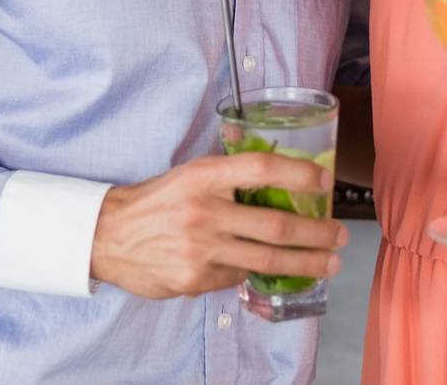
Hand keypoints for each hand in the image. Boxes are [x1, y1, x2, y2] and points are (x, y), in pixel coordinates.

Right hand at [89, 153, 347, 299]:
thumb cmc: (156, 201)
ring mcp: (201, 248)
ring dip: (306, 263)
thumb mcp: (189, 174)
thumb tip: (279, 172)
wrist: (107, 235)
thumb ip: (228, 175)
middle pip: (275, 224)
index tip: (324, 182)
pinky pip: (238, 276)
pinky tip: (269, 270)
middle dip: (316, 233)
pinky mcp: (195, 278)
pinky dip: (255, 272)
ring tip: (328, 263)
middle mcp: (205, 210)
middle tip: (339, 235)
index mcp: (204, 176)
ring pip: (267, 259)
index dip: (298, 173)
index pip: (261, 168)